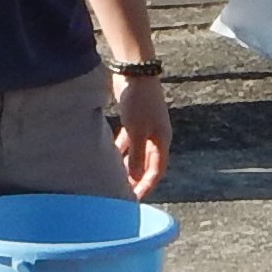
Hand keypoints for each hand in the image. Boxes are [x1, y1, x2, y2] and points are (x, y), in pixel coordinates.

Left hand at [112, 74, 171, 199]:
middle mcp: (156, 136)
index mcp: (162, 140)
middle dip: (137, 179)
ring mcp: (145, 127)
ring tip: (114, 180)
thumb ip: (136, 154)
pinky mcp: (134, 120)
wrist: (135, 71)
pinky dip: (120, 151)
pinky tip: (109, 157)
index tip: (134, 200)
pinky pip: (128, 142)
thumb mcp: (137, 130)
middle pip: (147, 164)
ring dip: (127, 166)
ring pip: (137, 153)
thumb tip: (133, 177)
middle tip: (123, 195)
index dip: (146, 186)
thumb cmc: (139, 100)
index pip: (157, 170)